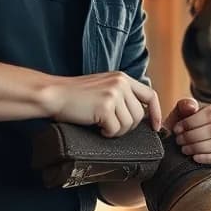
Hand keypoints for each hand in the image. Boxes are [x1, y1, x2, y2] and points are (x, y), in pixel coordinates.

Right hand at [42, 72, 160, 137]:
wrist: (54, 94)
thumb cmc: (75, 95)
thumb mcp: (103, 87)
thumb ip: (121, 95)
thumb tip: (141, 115)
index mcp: (122, 78)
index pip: (150, 95)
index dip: (156, 113)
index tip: (156, 127)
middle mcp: (121, 83)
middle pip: (139, 115)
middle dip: (128, 127)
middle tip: (110, 126)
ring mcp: (114, 94)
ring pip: (129, 124)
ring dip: (116, 131)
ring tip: (101, 125)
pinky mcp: (105, 107)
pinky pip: (115, 129)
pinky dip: (106, 133)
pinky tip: (96, 127)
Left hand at [163, 98, 210, 164]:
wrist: (185, 148)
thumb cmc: (185, 129)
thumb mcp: (181, 114)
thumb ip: (185, 105)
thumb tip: (192, 107)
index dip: (191, 122)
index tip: (177, 129)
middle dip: (192, 136)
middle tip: (179, 140)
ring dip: (198, 147)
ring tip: (185, 149)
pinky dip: (209, 158)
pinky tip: (196, 158)